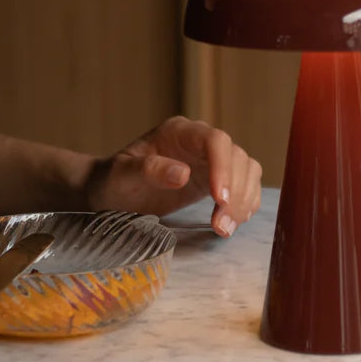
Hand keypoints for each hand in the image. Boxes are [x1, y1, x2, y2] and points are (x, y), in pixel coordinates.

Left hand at [86, 116, 261, 237]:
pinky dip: (245, 203)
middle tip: (221, 226)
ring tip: (224, 229)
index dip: (223, 167)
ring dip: (243, 200)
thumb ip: (148, 169)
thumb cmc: (114, 181)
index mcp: (179, 132)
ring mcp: (212, 159)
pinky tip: (232, 222)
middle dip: (235, 191)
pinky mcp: (218, 178)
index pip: (215, 140)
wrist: (114, 192)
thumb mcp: (122, 175)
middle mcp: (200, 141)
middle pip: (236, 156)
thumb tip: (182, 173)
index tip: (218, 199)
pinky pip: (245, 184)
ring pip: (247, 169)